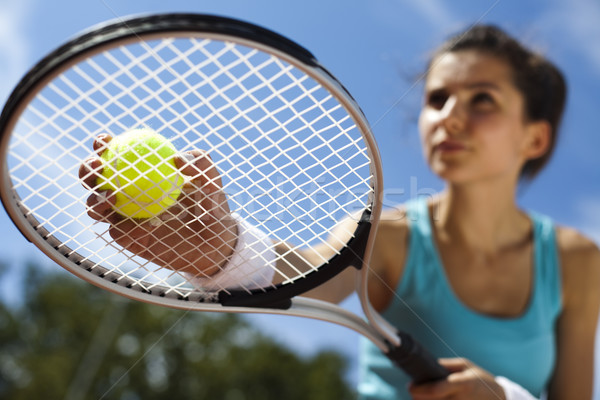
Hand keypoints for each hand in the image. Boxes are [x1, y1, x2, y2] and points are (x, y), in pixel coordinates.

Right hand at [79, 134, 236, 276]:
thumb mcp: (212, 181)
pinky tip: (146, 223)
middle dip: (86, 169)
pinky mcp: (127, 238)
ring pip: (94, 206)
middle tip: (98, 166)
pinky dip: (126, 225)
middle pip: (94, 178)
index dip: (102, 144)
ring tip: (111, 196)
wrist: (214, 241)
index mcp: (140, 171)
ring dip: (94, 199)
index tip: (105, 140)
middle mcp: (125, 191)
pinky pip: (117, 231)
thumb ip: (201, 163)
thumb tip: (178, 156)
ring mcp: (123, 216)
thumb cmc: (211, 204)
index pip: (116, 153)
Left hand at [408, 358, 505, 399]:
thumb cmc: (480, 379)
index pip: (436, 389)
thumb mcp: (465, 366)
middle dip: (418, 397)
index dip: (420, 389)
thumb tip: (426, 365)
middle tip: (414, 389)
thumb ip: (446, 366)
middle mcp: (461, 399)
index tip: (410, 385)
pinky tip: (432, 399)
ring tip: (422, 394)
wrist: (499, 398)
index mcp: (462, 383)